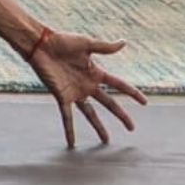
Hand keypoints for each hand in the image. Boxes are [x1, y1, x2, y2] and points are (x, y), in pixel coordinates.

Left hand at [24, 27, 148, 147]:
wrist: (41, 45)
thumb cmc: (62, 41)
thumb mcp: (87, 43)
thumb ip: (105, 47)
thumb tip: (124, 42)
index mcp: (95, 72)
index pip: (119, 85)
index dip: (132, 93)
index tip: (144, 102)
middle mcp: (87, 85)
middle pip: (109, 103)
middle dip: (121, 115)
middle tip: (132, 128)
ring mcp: (75, 92)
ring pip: (90, 113)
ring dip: (98, 127)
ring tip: (106, 140)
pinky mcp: (62, 96)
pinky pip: (67, 116)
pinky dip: (69, 130)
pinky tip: (71, 143)